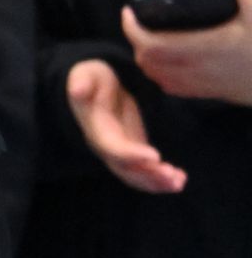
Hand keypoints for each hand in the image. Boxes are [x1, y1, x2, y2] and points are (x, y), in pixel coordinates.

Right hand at [66, 58, 186, 194]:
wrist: (95, 88)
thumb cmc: (92, 79)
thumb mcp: (85, 75)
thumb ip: (82, 82)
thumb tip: (77, 90)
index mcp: (96, 129)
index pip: (112, 147)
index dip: (132, 154)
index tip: (155, 156)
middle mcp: (106, 147)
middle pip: (126, 169)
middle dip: (148, 176)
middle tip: (172, 176)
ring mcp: (120, 152)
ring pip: (136, 176)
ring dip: (157, 182)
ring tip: (179, 181)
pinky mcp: (133, 152)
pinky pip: (144, 172)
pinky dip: (161, 180)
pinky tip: (180, 179)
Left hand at [121, 0, 251, 103]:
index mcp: (203, 48)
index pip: (151, 44)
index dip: (132, 28)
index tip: (129, 12)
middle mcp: (197, 69)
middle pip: (148, 61)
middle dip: (136, 41)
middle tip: (140, 21)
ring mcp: (202, 84)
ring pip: (158, 76)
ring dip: (147, 58)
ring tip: (151, 37)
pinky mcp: (210, 93)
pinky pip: (173, 87)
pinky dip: (161, 73)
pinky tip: (169, 59)